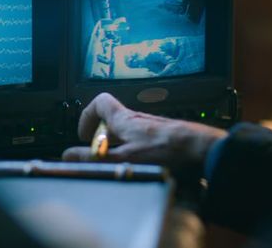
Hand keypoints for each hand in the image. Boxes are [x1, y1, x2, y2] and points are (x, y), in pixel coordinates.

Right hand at [62, 93, 227, 173]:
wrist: (203, 151)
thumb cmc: (167, 151)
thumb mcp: (125, 158)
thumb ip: (96, 158)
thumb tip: (68, 156)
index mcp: (124, 119)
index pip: (100, 102)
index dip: (87, 117)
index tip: (84, 137)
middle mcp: (138, 120)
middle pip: (112, 120)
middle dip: (102, 139)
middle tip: (100, 156)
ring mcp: (152, 128)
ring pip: (128, 132)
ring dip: (119, 147)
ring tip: (120, 166)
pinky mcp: (164, 138)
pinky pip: (142, 142)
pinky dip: (135, 153)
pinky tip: (142, 168)